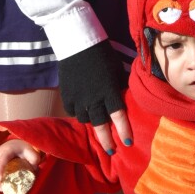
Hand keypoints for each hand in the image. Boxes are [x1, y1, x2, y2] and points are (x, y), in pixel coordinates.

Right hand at [0, 139, 42, 188]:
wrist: (17, 144)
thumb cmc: (25, 149)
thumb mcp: (31, 152)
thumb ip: (34, 159)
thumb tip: (34, 169)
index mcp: (7, 149)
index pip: (2, 160)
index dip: (0, 170)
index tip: (0, 179)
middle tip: (1, 189)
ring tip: (1, 188)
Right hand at [58, 39, 132, 154]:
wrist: (78, 44)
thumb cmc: (103, 55)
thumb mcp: (117, 70)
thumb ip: (120, 87)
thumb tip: (126, 98)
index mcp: (109, 92)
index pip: (119, 116)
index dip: (124, 130)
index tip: (127, 142)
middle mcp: (94, 99)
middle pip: (100, 125)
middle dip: (106, 140)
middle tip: (111, 150)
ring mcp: (79, 99)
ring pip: (86, 120)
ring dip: (93, 124)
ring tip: (97, 126)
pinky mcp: (67, 96)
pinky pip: (73, 111)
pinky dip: (79, 113)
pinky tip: (83, 111)